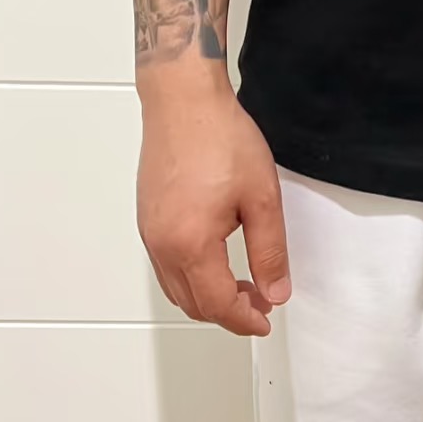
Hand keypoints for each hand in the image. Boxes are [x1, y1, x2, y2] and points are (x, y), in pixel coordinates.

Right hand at [136, 82, 289, 336]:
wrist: (184, 100)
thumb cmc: (219, 137)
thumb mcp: (262, 198)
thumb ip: (269, 252)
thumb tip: (275, 291)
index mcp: (191, 244)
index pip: (218, 305)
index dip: (245, 320)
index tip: (266, 320)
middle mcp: (162, 244)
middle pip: (193, 304)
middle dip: (228, 313)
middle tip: (261, 302)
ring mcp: (150, 232)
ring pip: (176, 288)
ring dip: (209, 297)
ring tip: (244, 285)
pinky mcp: (147, 218)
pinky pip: (166, 266)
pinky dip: (192, 277)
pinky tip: (217, 261)